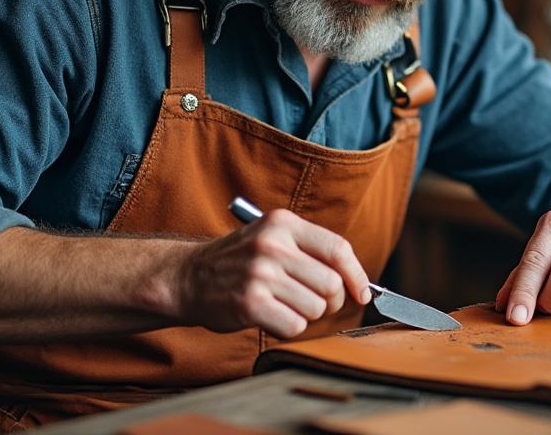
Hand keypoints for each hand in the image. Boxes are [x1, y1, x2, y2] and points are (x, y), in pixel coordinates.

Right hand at [174, 208, 370, 338]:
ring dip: (306, 315)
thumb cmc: (240, 262)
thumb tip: (356, 282)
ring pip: (315, 308)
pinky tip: (271, 317)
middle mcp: (272, 245)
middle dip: (330, 302)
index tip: (362, 293)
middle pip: (331, 284)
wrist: (188, 277)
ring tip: (284, 306)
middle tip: (314, 304)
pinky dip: (289, 328)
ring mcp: (260, 274)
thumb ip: (311, 251)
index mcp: (283, 223)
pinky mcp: (249, 303)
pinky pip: (294, 325)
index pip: (338, 249)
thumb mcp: (273, 238)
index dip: (357, 276)